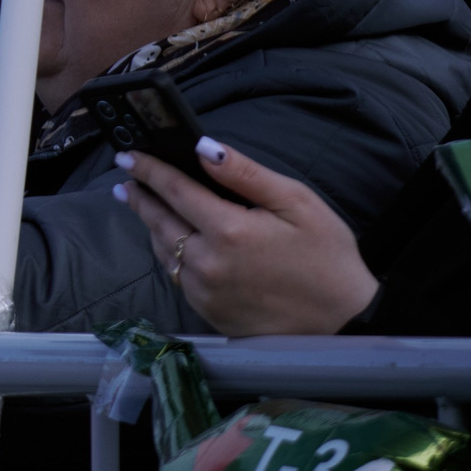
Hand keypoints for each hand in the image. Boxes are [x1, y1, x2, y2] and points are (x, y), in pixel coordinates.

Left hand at [113, 138, 377, 334]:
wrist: (344, 321)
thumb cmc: (327, 256)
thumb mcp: (296, 203)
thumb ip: (245, 174)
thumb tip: (204, 148)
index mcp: (228, 230)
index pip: (174, 190)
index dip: (149, 170)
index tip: (127, 156)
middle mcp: (207, 263)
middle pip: (159, 221)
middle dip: (140, 196)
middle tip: (126, 179)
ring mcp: (204, 291)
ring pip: (164, 250)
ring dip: (152, 225)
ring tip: (145, 204)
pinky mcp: (207, 311)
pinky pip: (177, 275)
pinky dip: (170, 253)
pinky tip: (173, 240)